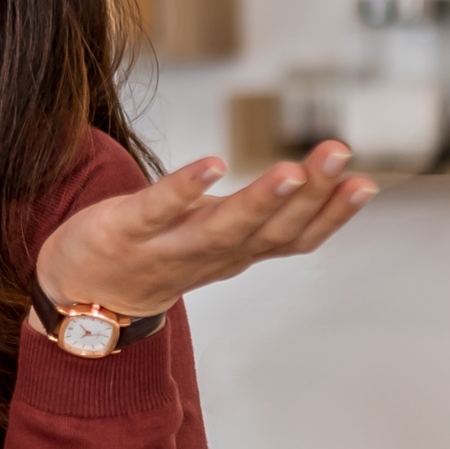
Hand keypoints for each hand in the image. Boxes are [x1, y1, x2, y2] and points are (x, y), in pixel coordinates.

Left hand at [32, 141, 374, 322]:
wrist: (82, 295)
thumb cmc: (160, 254)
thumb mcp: (221, 238)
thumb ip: (267, 217)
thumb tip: (327, 181)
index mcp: (237, 253)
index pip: (294, 238)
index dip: (332, 215)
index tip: (366, 183)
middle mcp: (210, 254)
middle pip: (268, 229)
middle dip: (309, 193)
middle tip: (339, 153)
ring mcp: (168, 246)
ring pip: (221, 228)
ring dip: (259, 200)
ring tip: (292, 169)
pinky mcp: (125, 230)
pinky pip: (158, 210)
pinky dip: (186, 189)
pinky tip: (213, 164)